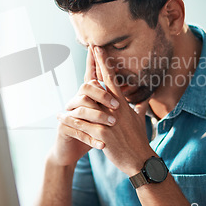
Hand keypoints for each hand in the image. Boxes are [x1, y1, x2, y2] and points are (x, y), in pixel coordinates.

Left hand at [58, 46, 154, 175]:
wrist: (139, 159)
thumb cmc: (139, 139)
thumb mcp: (140, 120)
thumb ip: (139, 108)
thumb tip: (144, 100)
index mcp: (122, 104)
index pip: (111, 78)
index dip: (104, 62)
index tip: (99, 48)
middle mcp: (115, 108)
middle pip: (101, 82)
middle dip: (95, 64)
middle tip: (90, 46)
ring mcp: (108, 120)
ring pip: (89, 101)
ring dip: (77, 90)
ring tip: (72, 75)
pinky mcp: (102, 134)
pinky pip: (83, 124)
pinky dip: (71, 119)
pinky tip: (61, 116)